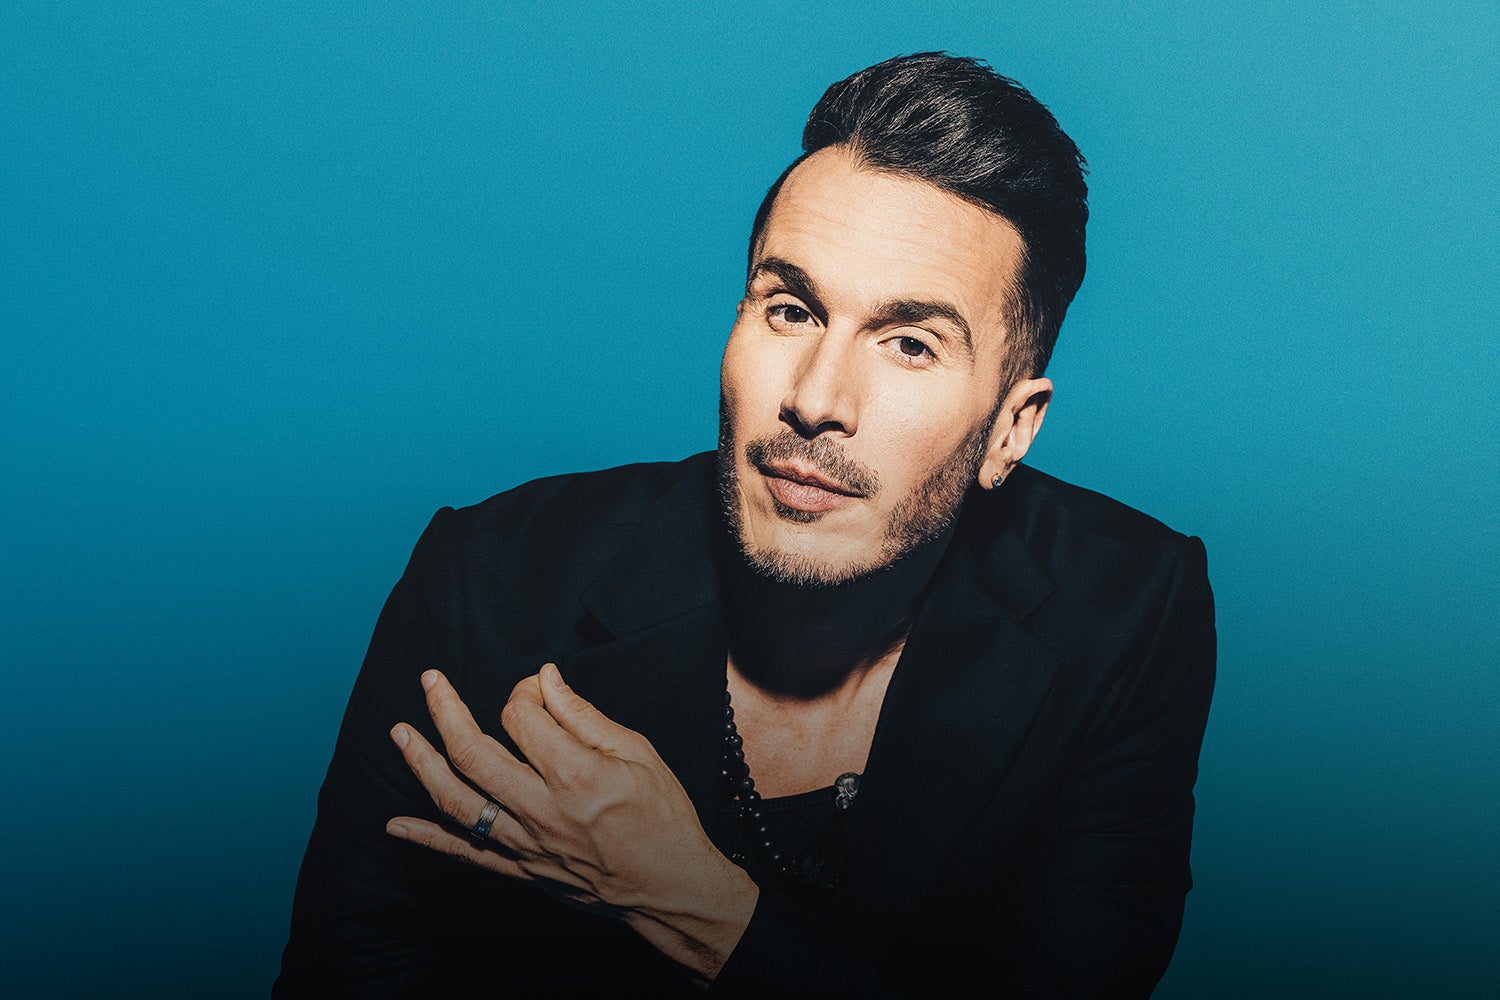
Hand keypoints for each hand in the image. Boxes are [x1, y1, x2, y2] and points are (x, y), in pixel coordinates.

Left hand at [386, 664, 757, 984]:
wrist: (670, 887)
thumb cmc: (662, 818)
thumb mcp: (637, 752)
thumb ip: (584, 715)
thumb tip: (547, 680)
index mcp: (575, 774)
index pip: (522, 718)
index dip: (522, 692)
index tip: (534, 687)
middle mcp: (541, 809)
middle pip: (473, 754)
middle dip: (445, 710)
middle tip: (430, 680)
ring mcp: (525, 843)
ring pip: (456, 801)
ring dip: (421, 764)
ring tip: (400, 734)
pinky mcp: (520, 869)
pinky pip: (463, 853)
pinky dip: (426, 838)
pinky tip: (395, 824)